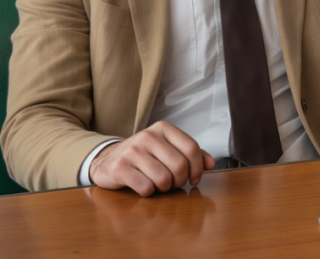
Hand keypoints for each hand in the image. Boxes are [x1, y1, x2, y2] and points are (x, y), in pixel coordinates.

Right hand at [89, 121, 215, 195]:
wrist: (108, 159)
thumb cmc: (144, 155)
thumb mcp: (167, 148)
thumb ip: (190, 154)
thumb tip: (211, 164)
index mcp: (163, 128)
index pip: (191, 147)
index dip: (197, 167)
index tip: (194, 179)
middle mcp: (148, 136)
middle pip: (179, 165)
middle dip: (180, 180)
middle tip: (174, 184)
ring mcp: (133, 150)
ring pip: (163, 178)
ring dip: (164, 188)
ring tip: (159, 184)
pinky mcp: (120, 167)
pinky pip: (146, 187)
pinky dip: (149, 192)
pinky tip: (144, 185)